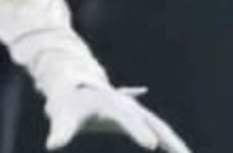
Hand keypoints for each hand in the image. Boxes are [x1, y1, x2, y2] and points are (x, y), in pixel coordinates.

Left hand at [42, 72, 189, 151]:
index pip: (127, 117)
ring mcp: (136, 111)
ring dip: (175, 142)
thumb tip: (52, 145)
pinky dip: (170, 141)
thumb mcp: (62, 115)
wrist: (74, 86)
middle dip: (169, 139)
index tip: (151, 144)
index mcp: (110, 103)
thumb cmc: (68, 103)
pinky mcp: (138, 119)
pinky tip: (181, 152)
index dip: (138, 130)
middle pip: (154, 122)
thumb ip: (60, 131)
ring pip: (160, 126)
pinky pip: (158, 130)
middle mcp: (128, 106)